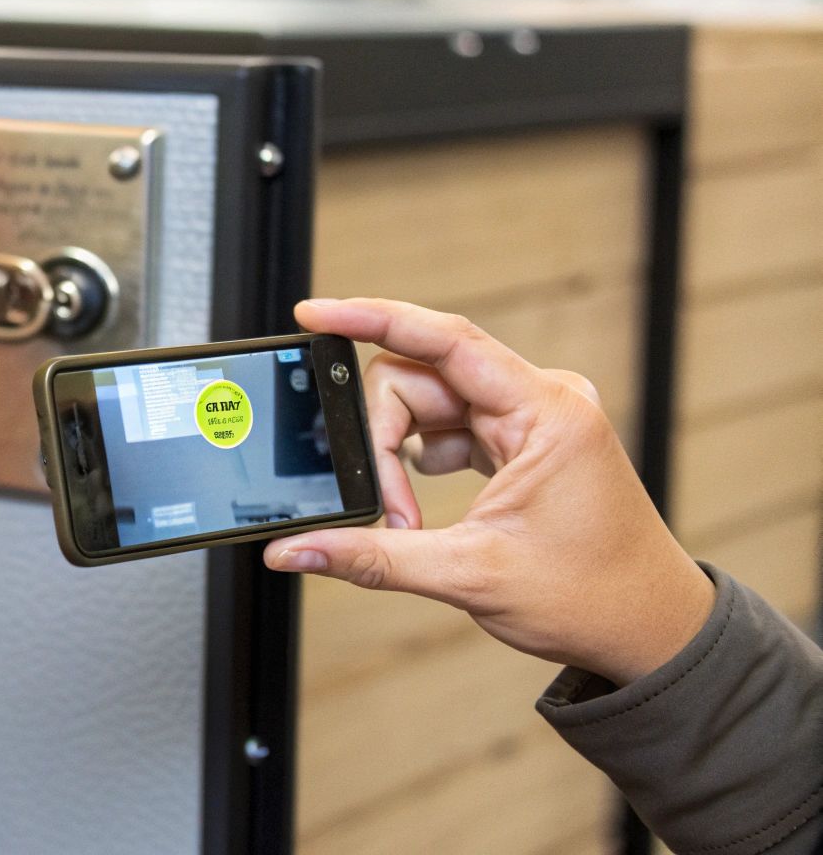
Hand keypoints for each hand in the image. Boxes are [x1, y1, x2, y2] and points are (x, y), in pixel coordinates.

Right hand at [264, 298, 713, 685]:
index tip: (314, 314)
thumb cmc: (592, 598)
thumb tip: (295, 549)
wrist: (649, 630)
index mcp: (546, 412)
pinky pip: (446, 424)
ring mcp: (531, 417)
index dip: (372, 318)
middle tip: (388, 512)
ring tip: (407, 522)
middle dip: (384, 440)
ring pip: (426, 404)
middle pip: (421, 379)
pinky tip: (421, 508)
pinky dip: (418, 462)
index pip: (445, 339)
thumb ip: (372, 556)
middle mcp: (540, 400)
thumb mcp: (469, 576)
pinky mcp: (519, 439)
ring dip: (399, 458)